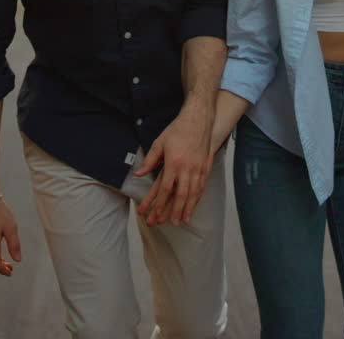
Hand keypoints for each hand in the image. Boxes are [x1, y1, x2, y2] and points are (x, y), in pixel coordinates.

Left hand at [135, 105, 213, 226]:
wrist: (198, 119)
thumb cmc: (177, 130)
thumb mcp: (159, 143)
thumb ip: (150, 160)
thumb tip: (138, 174)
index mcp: (174, 163)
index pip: (165, 189)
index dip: (159, 204)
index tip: (154, 214)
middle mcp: (187, 168)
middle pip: (181, 195)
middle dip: (175, 211)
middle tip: (171, 223)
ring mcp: (198, 168)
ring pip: (193, 193)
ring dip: (188, 208)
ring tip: (183, 220)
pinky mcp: (205, 166)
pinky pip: (202, 186)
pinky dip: (197, 198)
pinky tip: (194, 205)